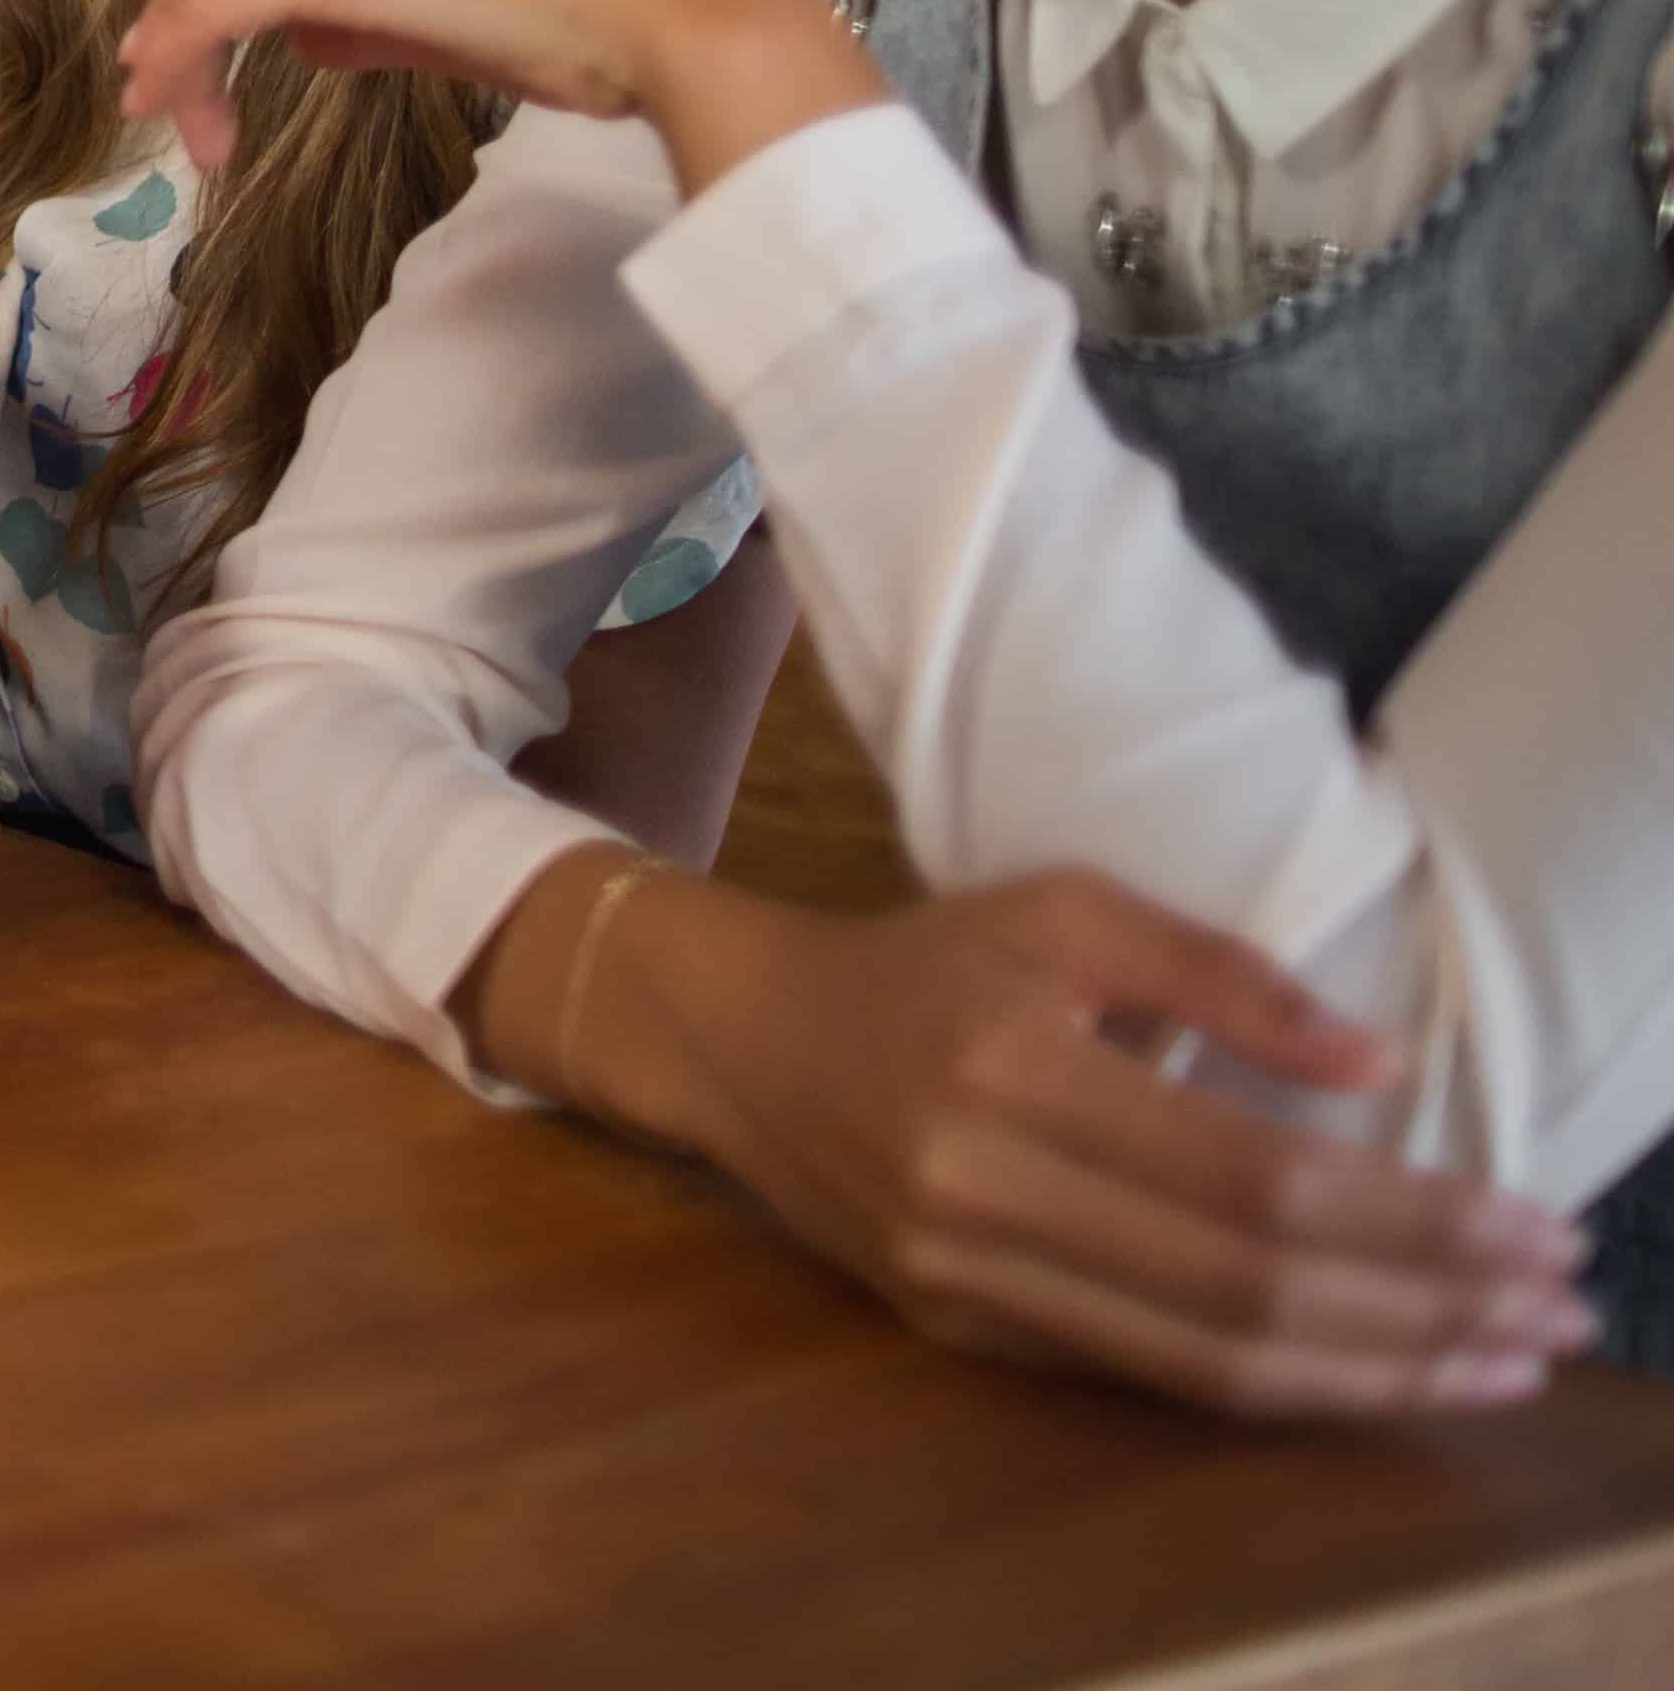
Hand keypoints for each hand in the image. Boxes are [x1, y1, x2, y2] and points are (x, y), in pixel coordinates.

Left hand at [114, 0, 875, 186]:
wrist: (658, 13)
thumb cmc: (578, 27)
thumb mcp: (449, 19)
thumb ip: (370, 20)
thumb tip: (306, 35)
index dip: (203, 3)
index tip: (186, 80)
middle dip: (178, 33)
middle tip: (171, 117)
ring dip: (176, 58)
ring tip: (184, 134)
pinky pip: (220, 7)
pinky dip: (184, 57)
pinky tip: (184, 113)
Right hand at [589, 863, 1592, 1416]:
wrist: (740, 1038)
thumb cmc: (922, 956)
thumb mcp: (1063, 910)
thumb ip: (1223, 975)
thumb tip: (1379, 1070)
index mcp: (1014, 1068)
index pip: (1257, 1180)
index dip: (1415, 1220)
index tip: (1538, 1231)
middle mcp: (983, 1191)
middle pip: (1249, 1290)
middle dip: (1428, 1314)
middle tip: (1556, 1316)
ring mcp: (966, 1280)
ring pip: (1208, 1364)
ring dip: (1378, 1377)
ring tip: (1495, 1366)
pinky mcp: (963, 1334)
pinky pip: (1148, 1378)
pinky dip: (1280, 1386)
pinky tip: (1373, 1372)